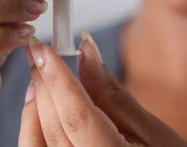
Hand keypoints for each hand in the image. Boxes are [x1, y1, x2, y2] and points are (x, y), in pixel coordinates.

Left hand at [19, 33, 186, 146]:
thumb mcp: (152, 132)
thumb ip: (112, 94)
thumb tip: (86, 51)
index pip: (76, 116)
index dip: (56, 78)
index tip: (42, 48)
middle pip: (53, 128)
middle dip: (42, 86)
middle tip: (37, 53)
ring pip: (35, 146)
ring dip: (34, 109)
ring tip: (40, 78)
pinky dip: (36, 131)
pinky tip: (43, 110)